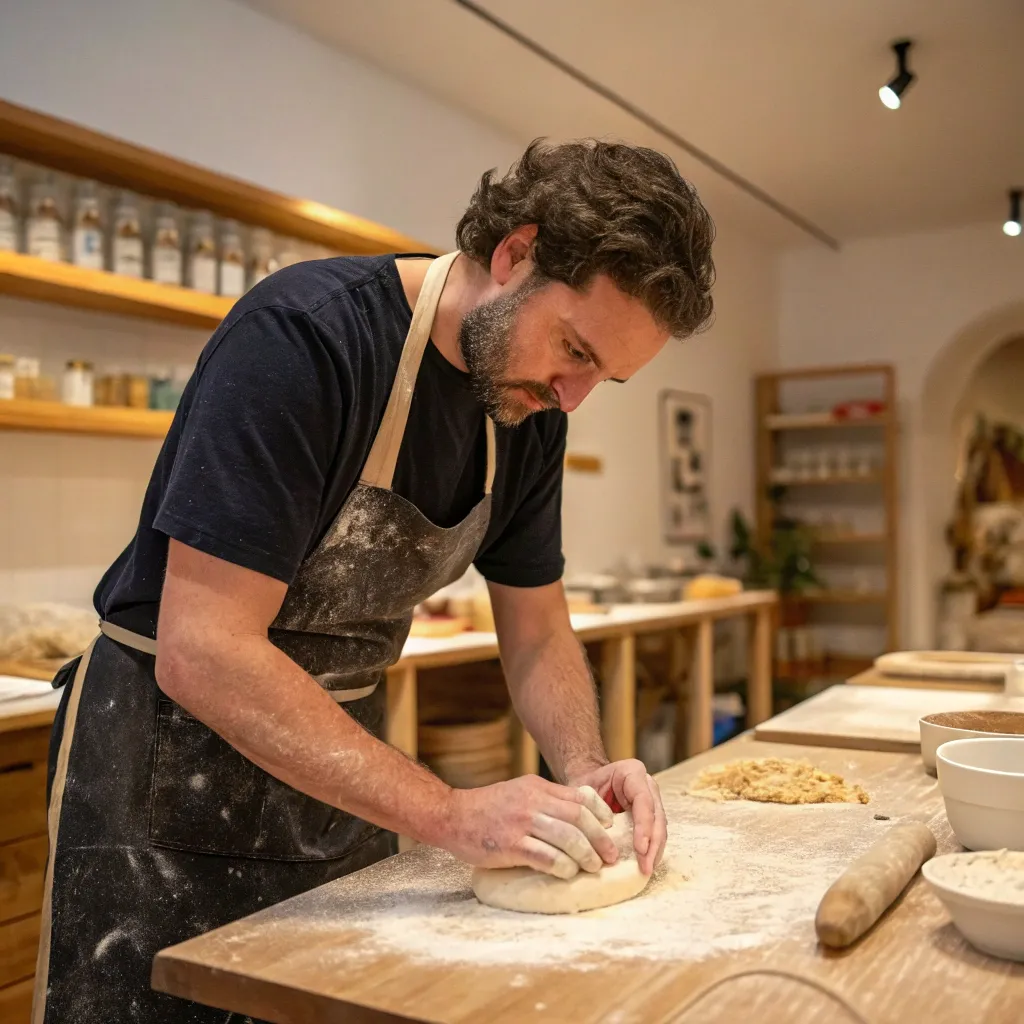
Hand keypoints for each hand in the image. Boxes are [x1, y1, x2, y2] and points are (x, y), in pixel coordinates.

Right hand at [440, 776, 616, 877]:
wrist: (452, 815)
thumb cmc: (487, 808)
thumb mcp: (519, 792)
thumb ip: (544, 800)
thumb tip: (576, 817)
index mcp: (537, 787)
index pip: (579, 798)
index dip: (600, 813)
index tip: (610, 827)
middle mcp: (532, 801)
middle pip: (579, 817)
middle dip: (600, 838)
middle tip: (610, 855)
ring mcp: (521, 822)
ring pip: (567, 837)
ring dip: (586, 855)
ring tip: (594, 867)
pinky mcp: (510, 845)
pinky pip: (546, 857)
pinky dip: (563, 866)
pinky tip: (568, 873)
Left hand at [567, 759, 666, 875]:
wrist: (589, 778)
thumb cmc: (585, 783)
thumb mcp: (582, 789)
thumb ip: (589, 807)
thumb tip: (595, 837)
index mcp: (632, 772)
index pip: (643, 800)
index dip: (644, 826)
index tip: (640, 849)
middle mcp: (647, 785)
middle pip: (657, 816)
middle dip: (653, 844)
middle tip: (646, 867)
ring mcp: (652, 800)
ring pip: (659, 827)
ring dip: (654, 850)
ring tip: (646, 870)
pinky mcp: (650, 816)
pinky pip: (654, 834)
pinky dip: (651, 850)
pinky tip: (645, 865)